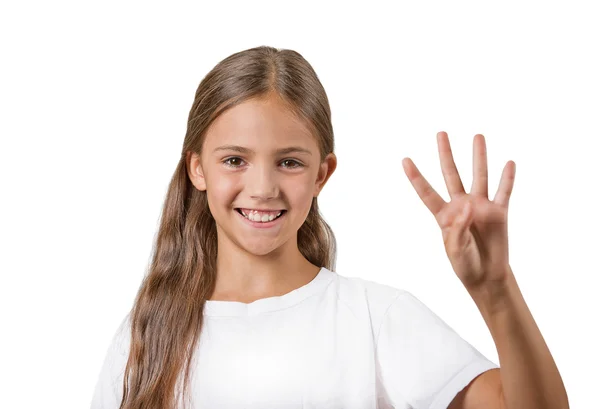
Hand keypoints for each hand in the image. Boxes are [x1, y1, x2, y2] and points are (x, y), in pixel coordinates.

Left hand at [402, 132, 515, 291]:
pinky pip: (504, 192)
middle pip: (451, 174)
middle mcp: (461, 205)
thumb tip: (468, 206)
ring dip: (479, 157)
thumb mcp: (455, 250)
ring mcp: (481, 207)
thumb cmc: (465, 265)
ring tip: (478, 136)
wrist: (487, 277)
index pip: (426, 192)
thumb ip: (458, 228)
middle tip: (441, 133)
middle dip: (445, 154)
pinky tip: (509, 163)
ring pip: (479, 176)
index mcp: (443, 215)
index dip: (415, 177)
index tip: (404, 159)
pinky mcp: (499, 213)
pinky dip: (507, 179)